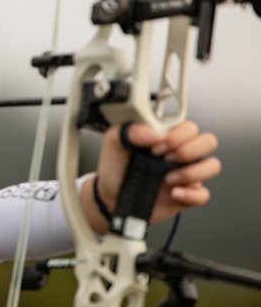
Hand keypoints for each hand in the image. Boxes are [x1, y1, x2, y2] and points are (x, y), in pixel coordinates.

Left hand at [86, 121, 220, 233]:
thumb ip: (130, 130)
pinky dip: (191, 195)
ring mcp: (186, 174)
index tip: (156, 147)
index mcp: (167, 137)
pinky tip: (173, 193)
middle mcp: (180, 153)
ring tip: (168, 178)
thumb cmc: (115, 165)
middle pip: (208, 141)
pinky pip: (204, 194)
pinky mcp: (186, 195)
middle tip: (164, 159)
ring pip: (213, 165)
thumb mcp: (113, 141)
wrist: (110, 194)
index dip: (177, 136)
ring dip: (193, 172)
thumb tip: (155, 133)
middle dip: (188, 150)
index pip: (190, 127)